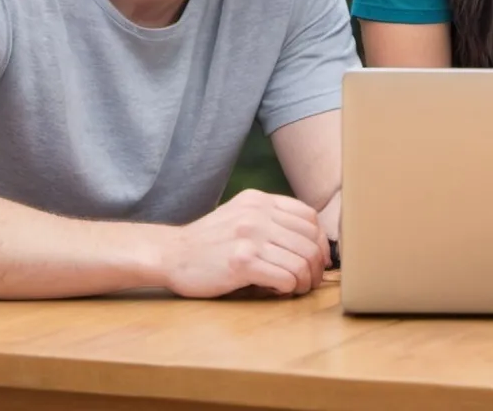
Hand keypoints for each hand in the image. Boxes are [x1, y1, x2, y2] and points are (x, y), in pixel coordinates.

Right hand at [158, 189, 329, 297]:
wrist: (171, 254)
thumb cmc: (209, 241)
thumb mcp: (241, 214)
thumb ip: (271, 218)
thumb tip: (310, 239)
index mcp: (260, 200)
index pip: (308, 216)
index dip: (320, 239)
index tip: (320, 257)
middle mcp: (257, 214)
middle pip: (309, 239)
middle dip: (317, 263)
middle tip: (314, 279)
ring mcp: (250, 237)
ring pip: (301, 259)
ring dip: (307, 279)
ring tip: (301, 288)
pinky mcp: (242, 263)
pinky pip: (285, 276)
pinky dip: (290, 287)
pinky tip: (283, 291)